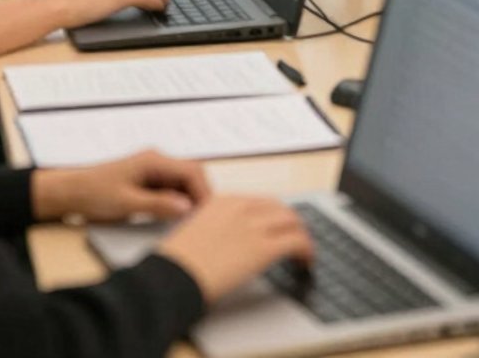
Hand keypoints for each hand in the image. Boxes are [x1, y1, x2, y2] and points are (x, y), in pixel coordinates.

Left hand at [34, 150, 209, 222]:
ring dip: (188, 199)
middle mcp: (157, 160)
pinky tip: (173, 217)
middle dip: (199, 195)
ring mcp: (152, 169)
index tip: (207, 215)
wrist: (69, 193)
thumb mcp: (127, 204)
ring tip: (189, 222)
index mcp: (154, 160)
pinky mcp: (146, 180)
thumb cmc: (94, 196)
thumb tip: (187, 207)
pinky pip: (170, 188)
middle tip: (202, 220)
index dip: (203, 192)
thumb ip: (158, 205)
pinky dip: (176, 201)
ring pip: (182, 182)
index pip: (192, 171)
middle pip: (191, 174)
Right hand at [158, 195, 314, 303]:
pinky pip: (297, 242)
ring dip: (302, 235)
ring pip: (293, 222)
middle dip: (290, 223)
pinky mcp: (264, 248)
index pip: (260, 202)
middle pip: (280, 208)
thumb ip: (214, 229)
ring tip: (304, 251)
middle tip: (295, 238)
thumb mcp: (194, 232)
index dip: (273, 216)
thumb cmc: (174, 263)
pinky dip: (306, 250)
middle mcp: (242, 208)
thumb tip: (224, 243)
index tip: (276, 227)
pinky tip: (306, 261)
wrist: (171, 277)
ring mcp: (255, 226)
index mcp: (223, 201)